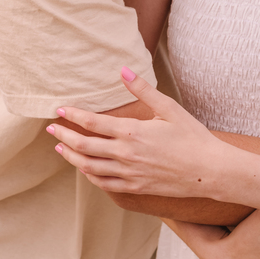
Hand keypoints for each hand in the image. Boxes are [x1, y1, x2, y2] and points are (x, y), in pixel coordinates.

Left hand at [50, 67, 224, 199]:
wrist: (208, 170)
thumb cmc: (191, 136)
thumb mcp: (169, 108)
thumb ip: (143, 90)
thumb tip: (123, 71)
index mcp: (132, 132)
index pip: (92, 123)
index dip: (73, 116)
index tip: (60, 110)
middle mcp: (125, 154)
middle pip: (84, 146)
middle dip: (64, 136)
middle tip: (51, 130)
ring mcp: (128, 173)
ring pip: (89, 167)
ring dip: (72, 157)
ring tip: (61, 148)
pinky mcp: (134, 187)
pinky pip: (103, 183)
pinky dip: (89, 175)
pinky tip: (84, 169)